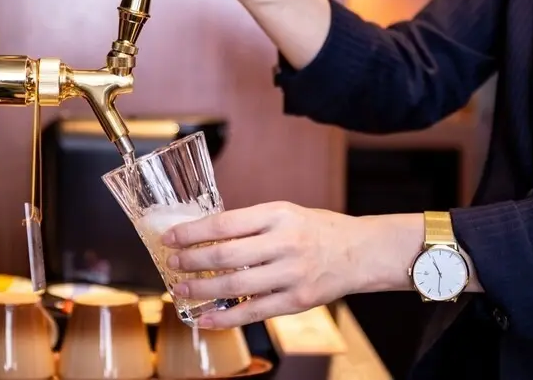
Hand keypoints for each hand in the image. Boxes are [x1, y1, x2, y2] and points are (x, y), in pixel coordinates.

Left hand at [161, 201, 413, 328]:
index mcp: (277, 215)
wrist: (361, 252)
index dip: (193, 232)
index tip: (171, 237)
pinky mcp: (296, 301)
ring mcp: (291, 274)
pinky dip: (226, 318)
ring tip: (180, 289)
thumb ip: (250, 224)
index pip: (225, 223)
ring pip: (235, 286)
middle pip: (226, 255)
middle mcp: (284, 243)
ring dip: (201, 290)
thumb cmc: (317, 230)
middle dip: (192, 261)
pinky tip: (205, 318)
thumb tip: (205, 236)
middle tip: (172, 263)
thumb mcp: (285, 213)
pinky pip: (254, 312)